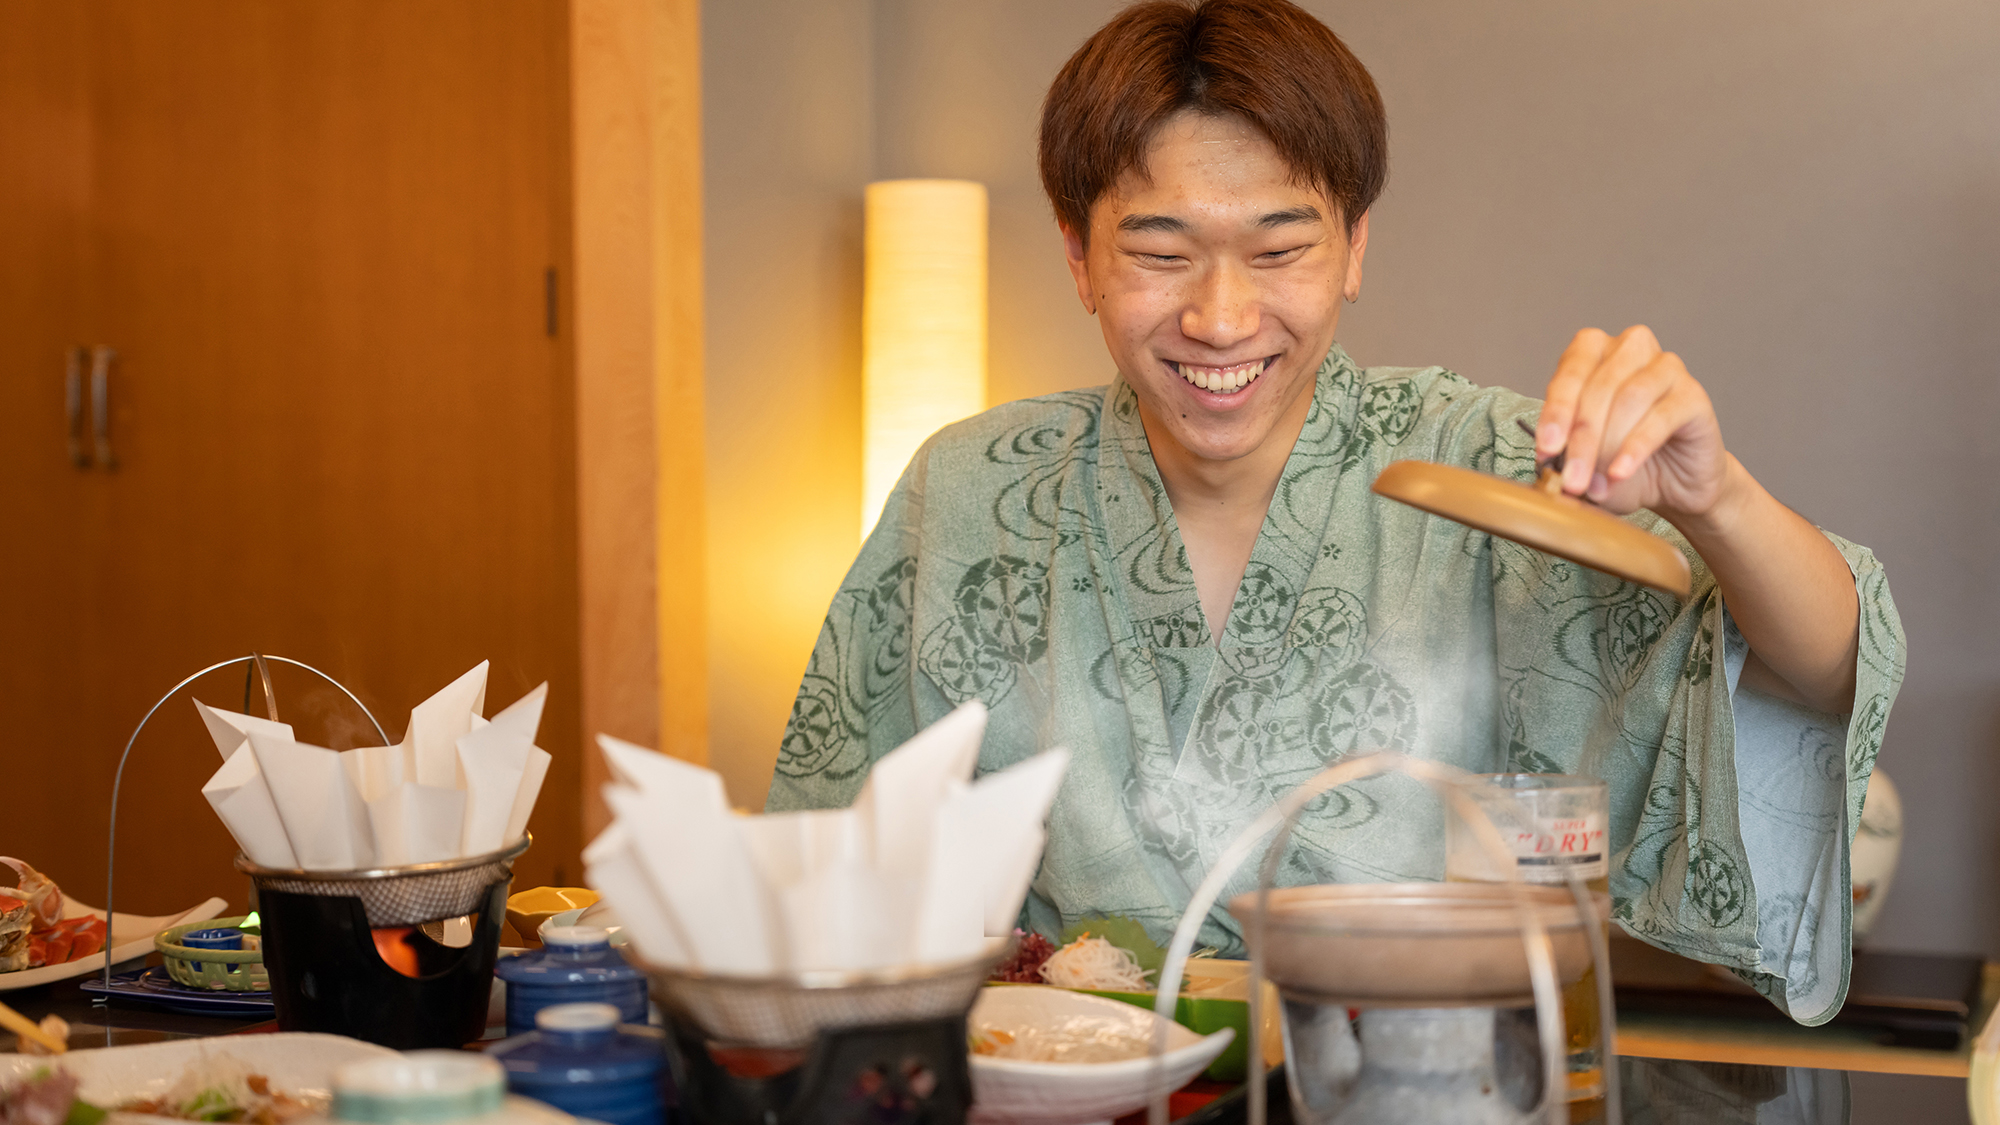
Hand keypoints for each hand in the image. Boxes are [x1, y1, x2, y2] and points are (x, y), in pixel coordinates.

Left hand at [1534, 325, 1729, 523]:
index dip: (1556, 412)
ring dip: (1607, 444)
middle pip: (1599, 387)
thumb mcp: (1583, 459)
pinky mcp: (1693, 395)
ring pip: (1629, 398)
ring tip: (1595, 481)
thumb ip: (1567, 456)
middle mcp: (1630, 349)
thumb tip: (1555, 464)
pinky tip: (1620, 472)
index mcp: (1594, 352)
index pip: (1570, 372)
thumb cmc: (1622, 460)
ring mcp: (1666, 368)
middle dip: (1581, 437)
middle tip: (1572, 478)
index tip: (1547, 449)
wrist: (1673, 482)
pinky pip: (1661, 417)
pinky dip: (1636, 447)